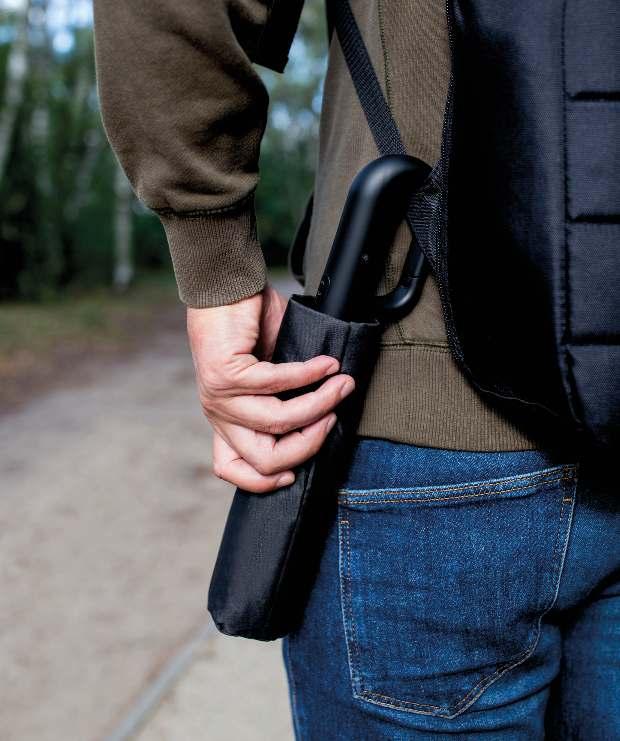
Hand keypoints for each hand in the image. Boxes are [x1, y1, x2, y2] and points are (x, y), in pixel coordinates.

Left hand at [187, 284, 354, 492]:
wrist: (225, 286)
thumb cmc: (250, 327)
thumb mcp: (268, 373)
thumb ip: (286, 400)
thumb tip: (325, 418)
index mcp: (225, 419)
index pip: (230, 468)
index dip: (264, 482)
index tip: (294, 473)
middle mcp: (218, 414)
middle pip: (266, 460)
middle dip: (310, 444)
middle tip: (334, 416)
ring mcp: (219, 397)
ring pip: (278, 424)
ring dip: (320, 404)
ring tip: (342, 383)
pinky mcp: (226, 374)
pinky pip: (279, 385)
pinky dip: (310, 375)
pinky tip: (326, 363)